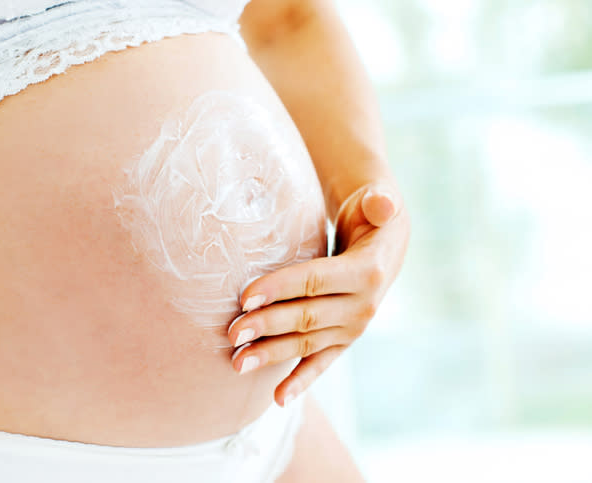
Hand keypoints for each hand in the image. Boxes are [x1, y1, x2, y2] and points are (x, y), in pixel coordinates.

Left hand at [227, 181, 409, 405]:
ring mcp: (353, 328)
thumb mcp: (377, 205)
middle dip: (266, 326)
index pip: (315, 281)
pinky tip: (277, 398)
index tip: (244, 297)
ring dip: (272, 355)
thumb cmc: (371, 218)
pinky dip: (300, 380)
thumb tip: (383, 203)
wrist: (388, 244)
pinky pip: (321, 363)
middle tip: (230, 332)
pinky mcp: (343, 340)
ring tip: (237, 363)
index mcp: (367, 272)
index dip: (279, 288)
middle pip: (306, 317)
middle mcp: (363, 306)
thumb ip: (379, 202)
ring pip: (307, 343)